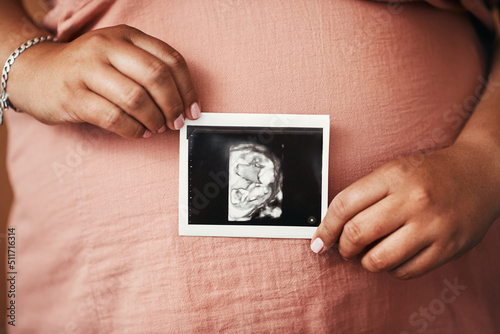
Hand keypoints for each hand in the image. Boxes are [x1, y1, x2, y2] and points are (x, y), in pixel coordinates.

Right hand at [7, 25, 200, 137]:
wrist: (37, 73)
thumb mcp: (119, 56)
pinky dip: (133, 130)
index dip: (188, 89)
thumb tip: (183, 103)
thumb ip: (149, 70)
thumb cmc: (88, 69)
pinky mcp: (73, 96)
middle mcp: (107, 47)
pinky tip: (138, 132)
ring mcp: (87, 70)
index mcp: (126, 35)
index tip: (193, 110)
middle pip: (156, 77)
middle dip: (173, 105)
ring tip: (156, 128)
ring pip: (136, 98)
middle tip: (176, 122)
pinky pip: (114, 117)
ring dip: (154, 120)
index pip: (171, 59)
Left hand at [310, 140, 499, 278]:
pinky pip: (405, 271)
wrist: (479, 173)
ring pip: (379, 259)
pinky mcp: (447, 248)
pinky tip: (394, 257)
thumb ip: (363, 195)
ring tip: (369, 254)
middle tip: (345, 248)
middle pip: (358, 234)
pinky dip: (391, 269)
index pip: (344, 205)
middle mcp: (412, 200)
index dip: (325, 228)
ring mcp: (432, 225)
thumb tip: (332, 227)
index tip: (319, 241)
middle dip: (343, 247)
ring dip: (365, 262)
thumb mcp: (393, 170)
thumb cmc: (429, 174)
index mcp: (393, 176)